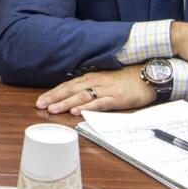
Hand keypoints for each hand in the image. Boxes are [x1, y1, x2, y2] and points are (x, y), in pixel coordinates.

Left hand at [34, 66, 155, 114]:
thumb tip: (73, 97)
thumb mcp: (103, 81)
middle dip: (54, 97)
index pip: (67, 85)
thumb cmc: (124, 80)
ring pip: (81, 96)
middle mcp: (95, 82)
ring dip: (66, 103)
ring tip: (53, 109)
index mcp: (90, 78)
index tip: (40, 100)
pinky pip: (100, 103)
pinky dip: (87, 107)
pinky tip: (78, 112)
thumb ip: (89, 88)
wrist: (147, 76)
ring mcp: (105, 90)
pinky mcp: (116, 98)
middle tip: (40, 105)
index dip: (53, 93)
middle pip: (70, 90)